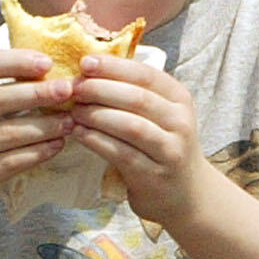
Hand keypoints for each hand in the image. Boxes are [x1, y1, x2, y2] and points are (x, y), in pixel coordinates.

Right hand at [0, 46, 77, 214]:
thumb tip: (48, 68)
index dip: (16, 61)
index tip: (47, 62)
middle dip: (36, 93)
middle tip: (67, 90)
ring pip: (6, 133)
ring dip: (43, 126)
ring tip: (69, 122)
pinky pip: (8, 162)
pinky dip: (36, 153)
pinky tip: (56, 146)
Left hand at [67, 53, 217, 226]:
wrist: (185, 194)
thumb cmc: (162, 147)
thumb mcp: (161, 115)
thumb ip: (135, 93)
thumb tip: (90, 70)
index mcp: (180, 99)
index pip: (146, 75)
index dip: (113, 67)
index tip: (85, 63)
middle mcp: (180, 122)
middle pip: (137, 98)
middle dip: (100, 90)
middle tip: (74, 88)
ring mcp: (170, 150)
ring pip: (130, 125)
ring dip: (97, 115)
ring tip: (74, 111)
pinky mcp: (154, 175)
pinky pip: (121, 153)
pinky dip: (97, 141)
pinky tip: (79, 134)